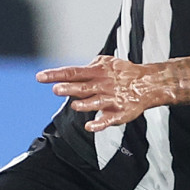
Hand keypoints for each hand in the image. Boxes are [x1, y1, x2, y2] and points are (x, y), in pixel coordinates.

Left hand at [38, 55, 166, 131]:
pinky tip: (90, 127)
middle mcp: (103, 85)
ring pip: (96, 102)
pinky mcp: (120, 113)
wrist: (148, 84)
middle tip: (56, 89)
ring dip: (85, 104)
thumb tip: (71, 72)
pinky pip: (109, 119)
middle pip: (83, 87)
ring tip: (75, 106)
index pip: (73, 72)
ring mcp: (111, 99)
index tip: (40, 77)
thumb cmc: (124, 74)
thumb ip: (89, 67)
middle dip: (70, 88)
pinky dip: (100, 124)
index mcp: (97, 72)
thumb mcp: (107, 63)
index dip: (56, 74)